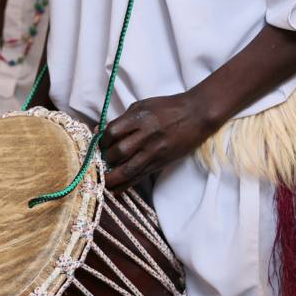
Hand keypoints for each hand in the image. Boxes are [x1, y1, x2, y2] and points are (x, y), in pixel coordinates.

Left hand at [99, 92, 213, 190]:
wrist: (195, 115)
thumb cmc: (167, 107)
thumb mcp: (143, 105)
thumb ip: (124, 119)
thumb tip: (102, 131)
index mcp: (139, 117)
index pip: (113, 131)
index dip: (102, 140)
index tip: (100, 144)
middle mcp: (146, 135)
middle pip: (119, 152)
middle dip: (106, 159)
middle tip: (101, 160)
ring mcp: (154, 151)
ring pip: (129, 169)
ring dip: (112, 178)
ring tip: (103, 181)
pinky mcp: (161, 162)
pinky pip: (140, 176)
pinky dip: (126, 184)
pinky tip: (116, 189)